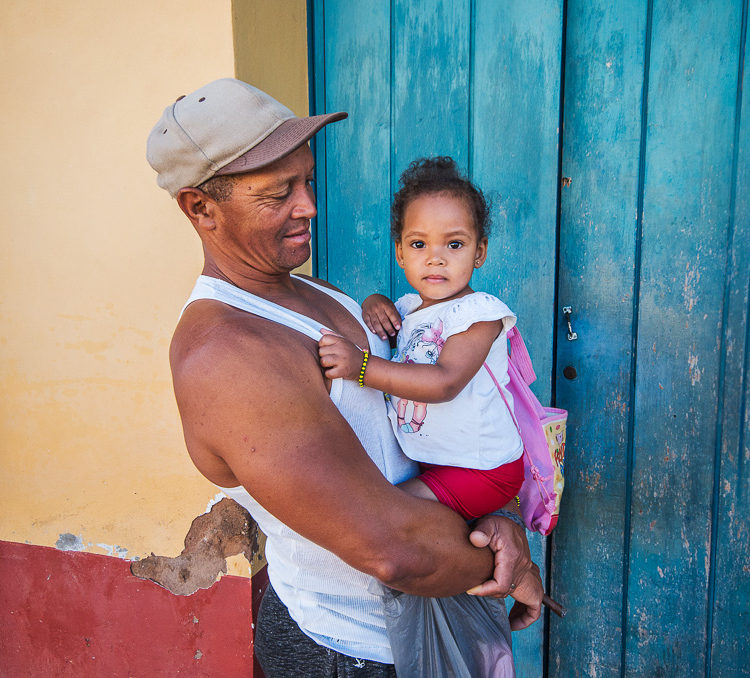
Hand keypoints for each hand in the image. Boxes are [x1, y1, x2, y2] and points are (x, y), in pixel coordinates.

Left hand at [318, 329, 365, 380]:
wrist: (365, 365)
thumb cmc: (352, 353)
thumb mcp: (344, 341)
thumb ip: (332, 335)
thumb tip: (321, 330)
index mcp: (341, 341)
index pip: (323, 339)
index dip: (323, 345)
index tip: (328, 349)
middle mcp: (342, 349)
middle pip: (321, 351)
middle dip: (324, 356)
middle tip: (332, 358)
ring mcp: (342, 360)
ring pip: (323, 361)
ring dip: (326, 365)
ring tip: (333, 365)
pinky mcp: (343, 371)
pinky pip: (328, 373)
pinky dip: (330, 374)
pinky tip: (335, 371)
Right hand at [362, 294, 400, 339]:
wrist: (371, 298)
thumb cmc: (383, 304)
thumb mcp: (390, 306)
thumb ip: (395, 314)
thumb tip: (400, 325)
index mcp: (385, 305)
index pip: (391, 314)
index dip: (395, 321)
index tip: (398, 328)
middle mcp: (377, 308)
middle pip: (383, 319)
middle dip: (388, 328)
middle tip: (392, 334)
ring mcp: (370, 311)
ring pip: (375, 322)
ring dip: (380, 331)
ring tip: (384, 338)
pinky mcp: (364, 314)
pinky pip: (367, 322)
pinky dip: (371, 328)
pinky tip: (374, 332)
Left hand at [466, 515, 542, 630]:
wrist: (507, 518)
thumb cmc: (496, 521)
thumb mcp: (487, 523)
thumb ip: (481, 531)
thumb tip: (475, 539)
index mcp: (512, 557)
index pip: (501, 584)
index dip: (485, 590)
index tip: (470, 588)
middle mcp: (523, 566)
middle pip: (510, 591)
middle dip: (493, 596)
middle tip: (475, 592)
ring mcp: (527, 570)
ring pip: (531, 598)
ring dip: (521, 612)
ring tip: (509, 621)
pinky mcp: (527, 572)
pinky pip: (536, 599)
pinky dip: (529, 612)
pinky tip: (515, 617)